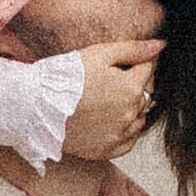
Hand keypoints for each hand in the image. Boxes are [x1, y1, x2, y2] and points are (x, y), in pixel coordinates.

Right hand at [66, 38, 163, 162]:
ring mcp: (119, 134)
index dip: (139, 60)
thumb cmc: (64, 77)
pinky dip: (126, 130)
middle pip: (147, 93)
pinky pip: (129, 140)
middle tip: (114, 77)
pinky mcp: (107, 150)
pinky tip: (111, 119)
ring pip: (140, 118)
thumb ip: (133, 49)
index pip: (149, 68)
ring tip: (109, 98)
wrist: (35, 107)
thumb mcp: (99, 53)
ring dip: (133, 107)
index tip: (126, 60)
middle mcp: (130, 114)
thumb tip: (160, 45)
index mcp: (131, 88)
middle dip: (137, 83)